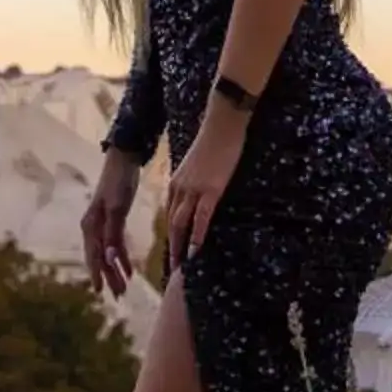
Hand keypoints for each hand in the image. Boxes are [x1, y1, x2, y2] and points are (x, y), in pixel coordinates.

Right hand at [81, 152, 140, 297]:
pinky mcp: (114, 220)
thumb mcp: (117, 208)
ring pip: (108, 253)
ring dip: (116, 270)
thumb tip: (109, 258)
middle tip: (119, 295)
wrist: (124, 160)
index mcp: (90, 225)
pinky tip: (130, 269)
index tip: (101, 292)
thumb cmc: (118, 181)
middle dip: (109, 276)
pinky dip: (122, 257)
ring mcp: (103, 224)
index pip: (93, 255)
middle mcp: (93, 227)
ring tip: (124, 287)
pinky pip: (116, 244)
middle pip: (100, 257)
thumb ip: (112, 233)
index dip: (97, 274)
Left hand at [165, 102, 248, 270]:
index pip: (169, 215)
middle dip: (171, 249)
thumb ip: (193, 183)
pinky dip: (198, 235)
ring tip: (182, 267)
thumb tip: (196, 199)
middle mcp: (180, 188)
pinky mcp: (211, 189)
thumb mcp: (196, 166)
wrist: (222, 123)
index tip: (172, 252)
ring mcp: (195, 189)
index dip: (170, 236)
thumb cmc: (213, 142)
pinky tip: (197, 250)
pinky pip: (202, 217)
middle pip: (171, 224)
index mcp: (176, 183)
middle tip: (173, 268)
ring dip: (180, 247)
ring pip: (182, 224)